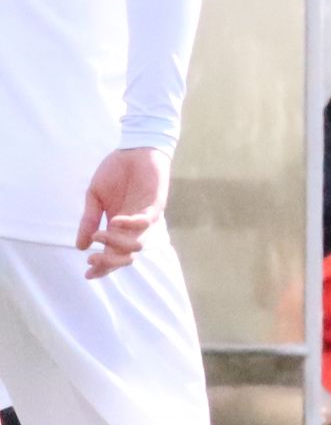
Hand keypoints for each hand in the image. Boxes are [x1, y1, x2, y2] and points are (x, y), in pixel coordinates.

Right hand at [74, 148, 167, 280]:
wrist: (133, 151)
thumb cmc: (115, 173)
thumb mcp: (94, 197)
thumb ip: (89, 220)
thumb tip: (80, 246)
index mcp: (117, 227)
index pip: (112, 253)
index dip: (102, 267)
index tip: (87, 273)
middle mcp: (132, 226)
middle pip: (127, 255)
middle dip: (110, 262)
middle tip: (94, 260)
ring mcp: (144, 217)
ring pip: (137, 242)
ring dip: (117, 243)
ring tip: (101, 234)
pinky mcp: (155, 204)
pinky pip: (146, 221)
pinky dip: (131, 224)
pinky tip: (116, 221)